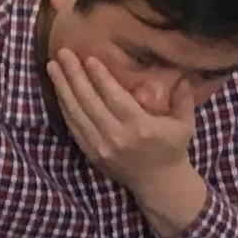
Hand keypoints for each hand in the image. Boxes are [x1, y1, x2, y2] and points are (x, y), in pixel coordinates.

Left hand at [46, 46, 206, 237]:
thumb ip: (184, 99)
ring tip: (52, 67)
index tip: (88, 58)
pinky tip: (58, 90)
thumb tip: (185, 75)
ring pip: (75, 113)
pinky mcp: (91, 153)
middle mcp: (116, 136)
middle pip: (89, 102)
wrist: (158, 184)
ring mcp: (100, 146)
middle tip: (62, 54)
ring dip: (62, 88)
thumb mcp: (184, 124)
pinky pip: (73, 127)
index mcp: (139, 127)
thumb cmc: (172, 149)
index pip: (114, 98)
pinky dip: (64, 107)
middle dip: (73, 76)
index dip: (100, 77)